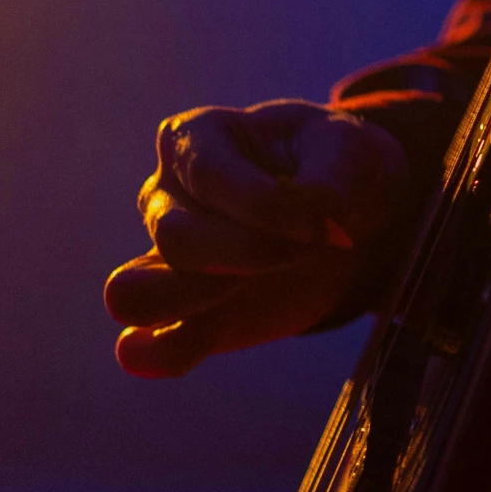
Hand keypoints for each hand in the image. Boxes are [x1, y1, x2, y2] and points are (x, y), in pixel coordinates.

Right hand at [104, 100, 411, 377]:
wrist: (353, 218)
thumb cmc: (337, 166)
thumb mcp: (348, 151)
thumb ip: (330, 179)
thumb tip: (318, 214)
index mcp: (194, 139)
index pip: (207, 174)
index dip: (264, 204)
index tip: (322, 223)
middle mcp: (165, 199)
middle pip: (174, 237)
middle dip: (245, 253)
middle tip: (304, 252)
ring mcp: (166, 263)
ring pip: (136, 293)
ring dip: (194, 300)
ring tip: (255, 289)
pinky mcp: (190, 318)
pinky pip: (148, 346)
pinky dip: (161, 352)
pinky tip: (192, 346)